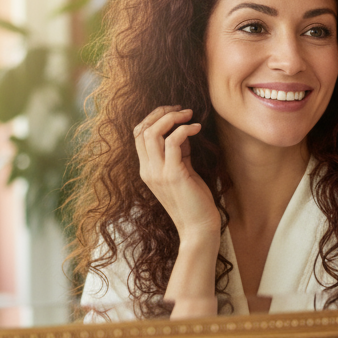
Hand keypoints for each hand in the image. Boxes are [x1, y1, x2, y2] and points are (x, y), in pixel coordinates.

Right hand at [134, 105, 220, 239]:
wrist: (198, 229)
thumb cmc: (194, 202)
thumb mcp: (182, 172)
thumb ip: (178, 153)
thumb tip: (181, 130)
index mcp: (146, 170)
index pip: (138, 135)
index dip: (153, 118)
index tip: (173, 112)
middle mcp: (147, 171)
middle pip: (142, 129)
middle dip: (161, 112)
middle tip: (181, 109)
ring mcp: (158, 173)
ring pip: (153, 132)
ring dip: (171, 117)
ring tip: (189, 114)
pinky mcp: (173, 175)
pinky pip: (173, 141)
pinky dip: (184, 129)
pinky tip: (196, 127)